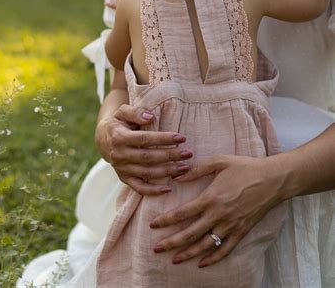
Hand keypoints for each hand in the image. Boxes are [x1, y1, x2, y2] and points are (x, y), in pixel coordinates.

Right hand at [95, 104, 191, 195]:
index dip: (163, 139)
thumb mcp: (123, 112)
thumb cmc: (118, 122)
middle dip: (170, 156)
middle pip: (148, 157)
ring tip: (185, 167)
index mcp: (119, 137)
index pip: (144, 139)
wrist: (103, 139)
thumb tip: (151, 117)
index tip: (181, 138)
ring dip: (167, 172)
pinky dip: (153, 191)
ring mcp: (121, 168)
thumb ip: (136, 112)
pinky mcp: (124, 178)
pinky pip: (139, 187)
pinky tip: (168, 189)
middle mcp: (119, 155)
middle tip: (188, 153)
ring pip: (147, 173)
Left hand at [151, 154, 285, 265]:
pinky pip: (225, 249)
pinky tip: (202, 263)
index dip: (167, 220)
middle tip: (156, 249)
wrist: (272, 180)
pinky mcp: (241, 231)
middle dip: (172, 242)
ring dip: (189, 254)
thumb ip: (197, 169)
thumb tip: (177, 176)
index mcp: (211, 198)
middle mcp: (219, 215)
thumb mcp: (219, 161)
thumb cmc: (244, 167)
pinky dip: (213, 258)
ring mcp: (231, 226)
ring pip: (206, 245)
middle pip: (191, 234)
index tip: (153, 225)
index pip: (183, 213)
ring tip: (174, 260)